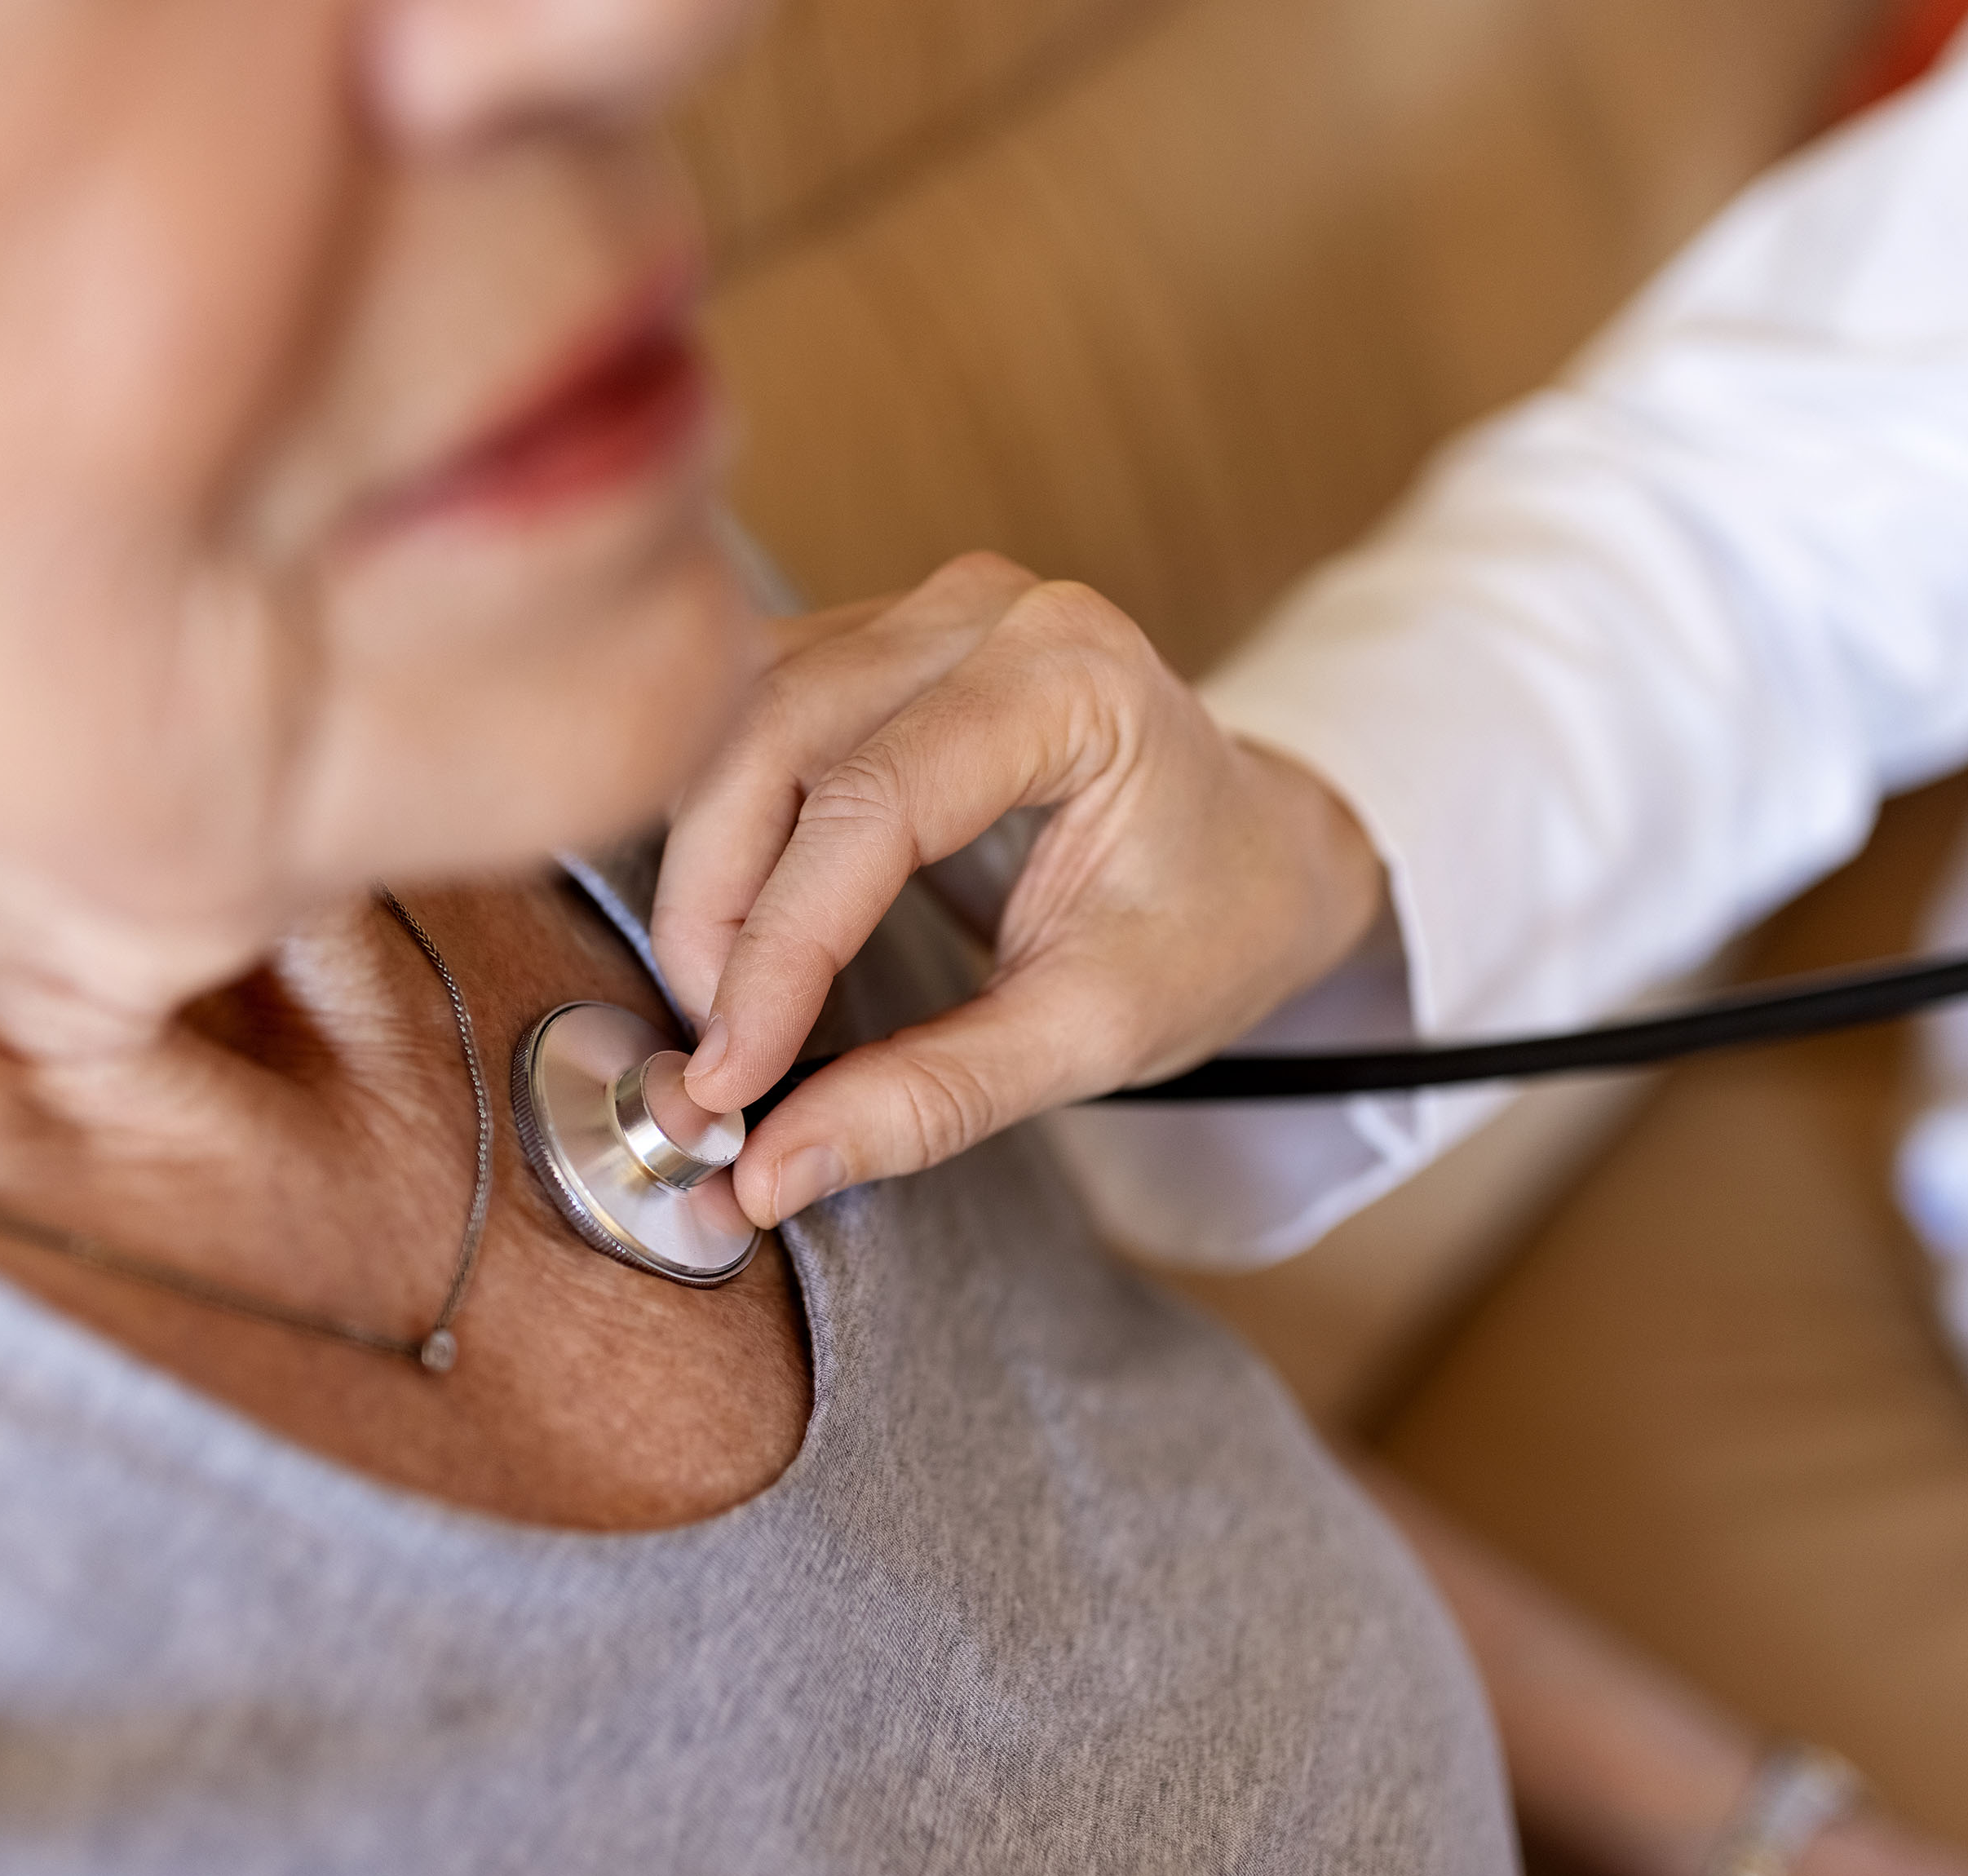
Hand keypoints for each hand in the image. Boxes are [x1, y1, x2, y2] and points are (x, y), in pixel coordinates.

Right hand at [652, 552, 1389, 1226]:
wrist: (1262, 853)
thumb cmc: (1211, 925)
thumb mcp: (1094, 1034)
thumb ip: (933, 1097)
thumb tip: (767, 1171)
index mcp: (1071, 680)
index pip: (874, 803)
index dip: (779, 948)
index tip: (730, 1078)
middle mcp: (985, 612)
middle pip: (774, 735)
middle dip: (718, 908)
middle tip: (718, 1056)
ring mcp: (918, 613)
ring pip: (736, 720)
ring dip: (704, 870)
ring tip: (725, 1004)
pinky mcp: (869, 643)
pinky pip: (745, 717)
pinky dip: (719, 829)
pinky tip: (733, 930)